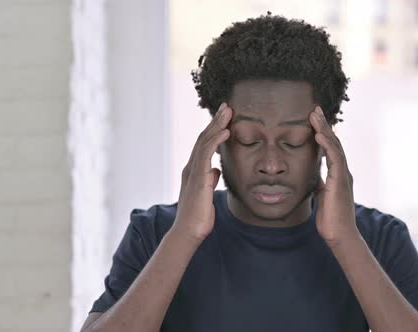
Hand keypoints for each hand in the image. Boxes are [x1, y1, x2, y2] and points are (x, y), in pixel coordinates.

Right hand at [172, 102, 231, 242]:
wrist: (189, 232)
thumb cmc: (199, 216)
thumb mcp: (207, 193)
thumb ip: (210, 179)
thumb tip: (217, 169)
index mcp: (195, 170)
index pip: (205, 144)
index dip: (215, 129)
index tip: (226, 117)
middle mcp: (191, 167)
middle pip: (204, 137)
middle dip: (216, 121)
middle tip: (227, 105)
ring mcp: (193, 171)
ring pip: (204, 141)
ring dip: (217, 125)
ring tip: (228, 112)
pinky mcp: (198, 178)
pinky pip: (206, 154)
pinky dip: (216, 140)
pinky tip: (226, 131)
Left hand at [309, 106, 359, 246]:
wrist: (339, 235)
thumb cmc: (330, 219)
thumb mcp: (321, 196)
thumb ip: (320, 184)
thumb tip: (314, 177)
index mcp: (338, 174)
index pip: (330, 148)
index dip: (322, 133)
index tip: (313, 120)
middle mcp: (343, 171)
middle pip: (333, 142)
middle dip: (323, 125)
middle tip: (314, 109)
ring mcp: (343, 175)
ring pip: (335, 146)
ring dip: (324, 130)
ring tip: (315, 115)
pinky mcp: (341, 181)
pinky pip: (334, 159)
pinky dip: (327, 145)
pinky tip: (318, 135)